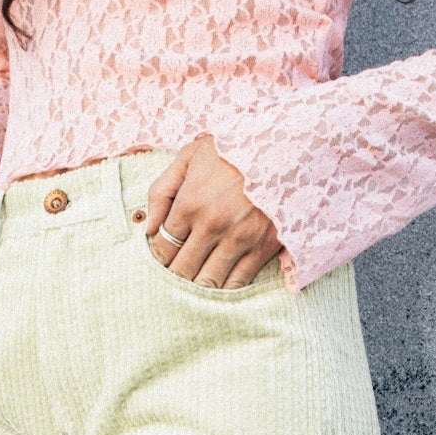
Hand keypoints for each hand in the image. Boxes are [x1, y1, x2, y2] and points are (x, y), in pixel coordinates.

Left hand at [145, 136, 281, 288]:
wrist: (286, 146)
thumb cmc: (232, 150)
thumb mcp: (189, 158)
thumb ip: (161, 191)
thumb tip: (148, 228)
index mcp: (190, 204)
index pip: (162, 249)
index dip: (158, 258)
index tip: (162, 258)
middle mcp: (213, 226)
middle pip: (182, 270)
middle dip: (173, 276)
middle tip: (173, 275)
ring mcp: (240, 239)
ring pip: (208, 281)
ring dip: (196, 287)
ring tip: (194, 282)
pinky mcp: (264, 247)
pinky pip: (238, 282)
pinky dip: (225, 288)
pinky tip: (219, 283)